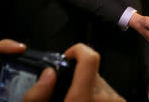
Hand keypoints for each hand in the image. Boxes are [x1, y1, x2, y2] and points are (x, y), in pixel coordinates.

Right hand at [0, 40, 125, 101]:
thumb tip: (49, 72)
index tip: (67, 57)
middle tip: (66, 94)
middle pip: (93, 73)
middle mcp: (106, 98)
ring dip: (90, 91)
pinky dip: (98, 100)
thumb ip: (39, 96)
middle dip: (79, 77)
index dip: (78, 50)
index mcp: (84, 99)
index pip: (91, 58)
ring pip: (102, 86)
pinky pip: (109, 97)